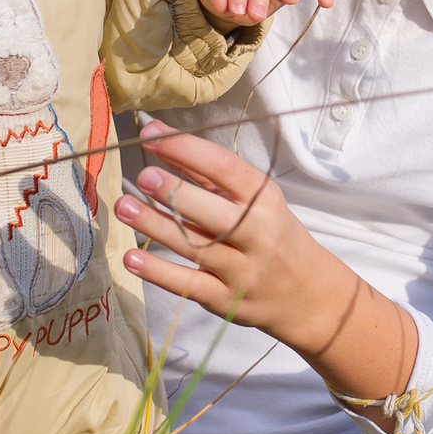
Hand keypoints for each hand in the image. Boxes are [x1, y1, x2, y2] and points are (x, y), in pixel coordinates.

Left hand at [116, 122, 413, 408]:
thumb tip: (164, 143)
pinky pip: (187, 284)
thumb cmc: (276, 237)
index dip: (186, 148)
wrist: (309, 295)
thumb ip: (210, 177)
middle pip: (210, 210)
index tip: (151, 133)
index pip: (225, 167)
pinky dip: (157, 271)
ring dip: (154, 226)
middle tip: (142, 176)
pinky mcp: (225, 300)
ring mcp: (241, 270)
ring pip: (193, 246)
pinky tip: (131, 257)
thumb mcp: (257, 201)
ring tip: (123, 207)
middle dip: (174, 192)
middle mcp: (257, 234)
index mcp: (265, 200)